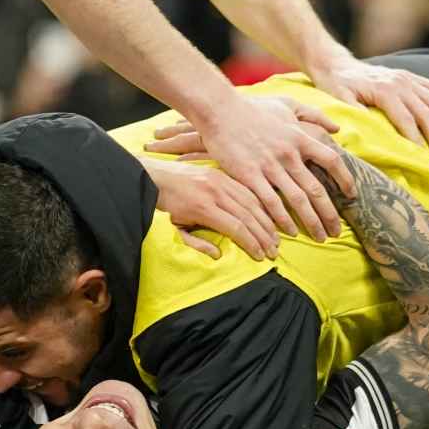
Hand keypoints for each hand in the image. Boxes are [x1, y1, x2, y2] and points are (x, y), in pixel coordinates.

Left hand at [138, 157, 278, 259]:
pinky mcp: (220, 173)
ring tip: (275, 236)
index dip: (252, 243)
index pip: (237, 227)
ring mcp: (219, 179)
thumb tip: (218, 255)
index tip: (261, 256)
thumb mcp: (175, 229)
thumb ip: (196, 243)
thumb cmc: (164, 207)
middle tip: (274, 250)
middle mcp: (215, 191)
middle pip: (248, 215)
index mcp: (203, 207)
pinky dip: (259, 203)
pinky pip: (245, 189)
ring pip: (251, 201)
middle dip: (264, 235)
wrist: (154, 176)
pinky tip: (266, 215)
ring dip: (265, 220)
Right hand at [150, 95, 352, 240]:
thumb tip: (337, 128)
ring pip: (297, 200)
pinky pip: (271, 202)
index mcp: (300, 138)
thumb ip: (314, 115)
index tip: (352, 195)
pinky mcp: (250, 175)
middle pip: (317, 189)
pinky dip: (282, 219)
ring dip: (311, 221)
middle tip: (336, 231)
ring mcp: (270, 166)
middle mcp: (289, 154)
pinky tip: (289, 231)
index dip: (345, 179)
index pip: (332, 161)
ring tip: (319, 237)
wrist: (220, 111)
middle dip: (329, 213)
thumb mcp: (287, 105)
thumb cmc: (253, 109)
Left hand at [309, 58, 428, 157]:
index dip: (417, 139)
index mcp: (385, 90)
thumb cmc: (336, 86)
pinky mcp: (412, 77)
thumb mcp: (339, 99)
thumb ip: (355, 113)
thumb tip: (371, 132)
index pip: (406, 119)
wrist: (337, 64)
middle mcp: (401, 83)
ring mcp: (409, 79)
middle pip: (426, 113)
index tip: (426, 159)